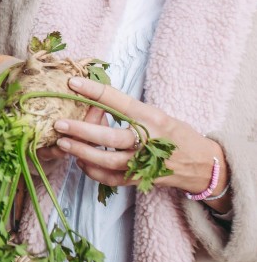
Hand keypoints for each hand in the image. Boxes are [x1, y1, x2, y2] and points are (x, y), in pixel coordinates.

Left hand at [49, 77, 230, 210]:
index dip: (94, 91)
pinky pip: (111, 178)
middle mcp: (149, 140)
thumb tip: (93, 98)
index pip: (120, 101)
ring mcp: (144, 163)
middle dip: (82, 130)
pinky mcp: (140, 179)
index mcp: (152, 118)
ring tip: (63, 143)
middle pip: (111, 137)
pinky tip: (80, 161)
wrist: (201, 164)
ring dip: (82, 152)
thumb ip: (128, 110)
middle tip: (59, 124)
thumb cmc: (174, 133)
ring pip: (109, 160)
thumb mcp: (156, 113)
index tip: (72, 83)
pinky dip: (93, 171)